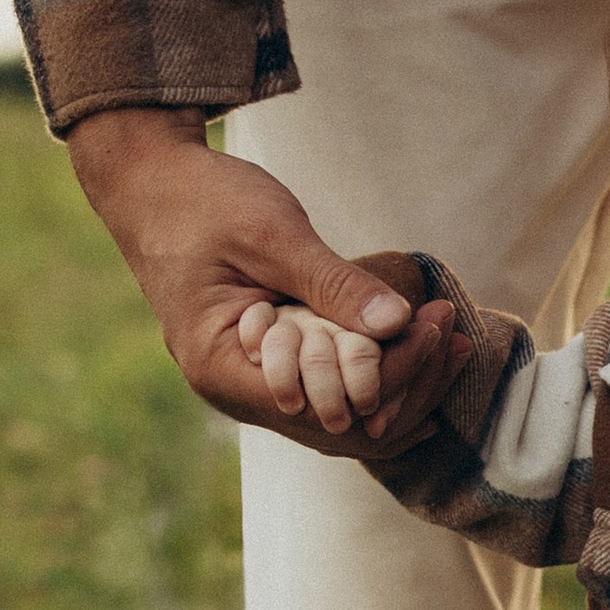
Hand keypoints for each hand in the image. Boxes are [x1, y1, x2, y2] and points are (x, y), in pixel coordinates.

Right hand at [67, 107, 461, 445]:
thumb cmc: (201, 201)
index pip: (324, 404)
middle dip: (407, 384)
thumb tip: (397, 322)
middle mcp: (235, 392)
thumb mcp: (270, 234)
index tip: (437, 325)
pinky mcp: (270, 365)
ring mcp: (252, 383)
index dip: (389, 375)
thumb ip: (330, 283)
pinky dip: (376, 369)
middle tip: (458, 335)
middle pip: (340, 424)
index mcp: (221, 367)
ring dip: (400, 381)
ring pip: (340, 414)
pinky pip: (330, 388)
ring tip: (453, 339)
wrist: (151, 185)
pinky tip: (420, 342)